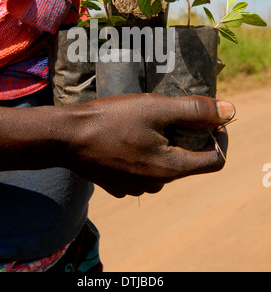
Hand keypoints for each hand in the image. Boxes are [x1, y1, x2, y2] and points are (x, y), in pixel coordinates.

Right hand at [64, 94, 233, 197]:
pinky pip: (143, 168)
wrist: (65, 137)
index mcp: (171, 169)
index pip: (215, 160)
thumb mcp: (156, 107)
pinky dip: (144, 152)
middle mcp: (156, 184)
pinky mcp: (119, 185)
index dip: (218, 136)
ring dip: (164, 143)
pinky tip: (126, 136)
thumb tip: (228, 111)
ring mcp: (136, 187)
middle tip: (168, 112)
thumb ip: (194, 110)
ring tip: (144, 122)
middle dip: (187, 136)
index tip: (207, 117)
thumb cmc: (111, 119)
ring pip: (164, 164)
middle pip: (188, 160)